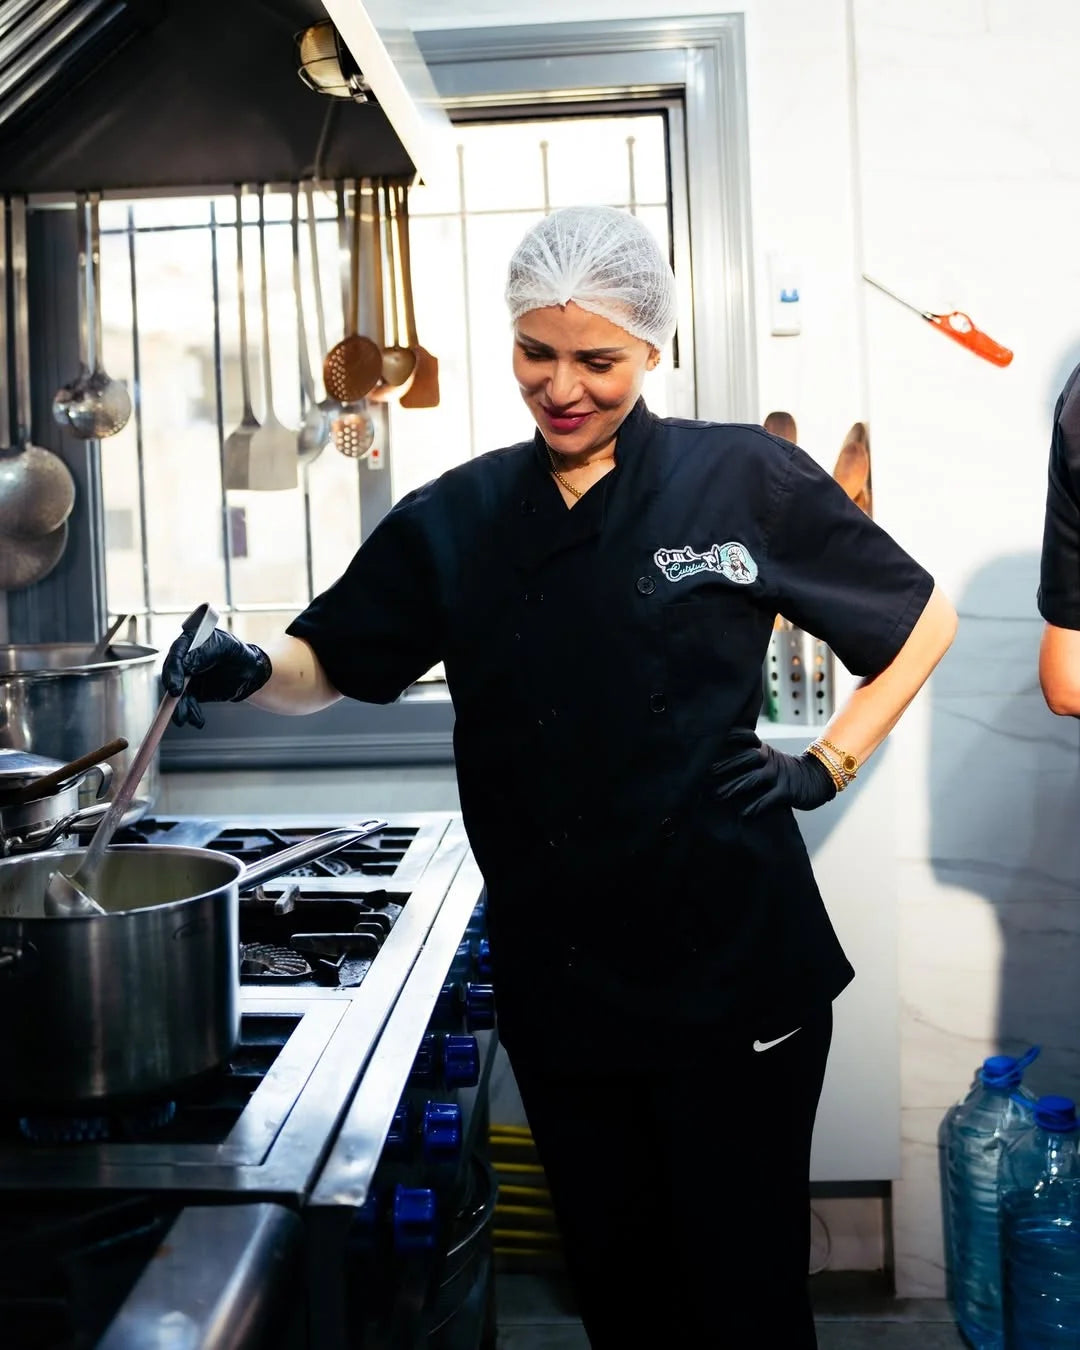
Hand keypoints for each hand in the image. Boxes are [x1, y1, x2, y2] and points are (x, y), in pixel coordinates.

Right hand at [162, 627, 271, 728]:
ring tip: (186, 718)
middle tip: (176, 699)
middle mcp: (185, 658)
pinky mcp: (192, 691)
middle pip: (171, 673)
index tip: (175, 685)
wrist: (251, 674)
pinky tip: (197, 720)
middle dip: (173, 689)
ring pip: (176, 692)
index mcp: (191, 641)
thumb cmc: (241, 655)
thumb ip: (206, 653)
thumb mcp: (228, 649)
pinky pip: (186, 703)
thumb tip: (187, 663)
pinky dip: (190, 712)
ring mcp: (187, 676)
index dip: (174, 669)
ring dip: (180, 706)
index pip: (177, 653)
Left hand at [709, 741, 836, 816]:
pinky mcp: (787, 791)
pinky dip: (756, 806)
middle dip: (726, 766)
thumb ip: (748, 756)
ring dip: (735, 787)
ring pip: (753, 779)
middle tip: (706, 774)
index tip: (712, 739)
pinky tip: (744, 813)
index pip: (746, 737)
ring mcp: (778, 775)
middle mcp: (769, 759)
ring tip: (718, 795)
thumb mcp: (769, 757)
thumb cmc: (785, 770)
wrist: (818, 777)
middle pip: (746, 758)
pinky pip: (768, 799)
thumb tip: (718, 763)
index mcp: (763, 750)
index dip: (731, 736)